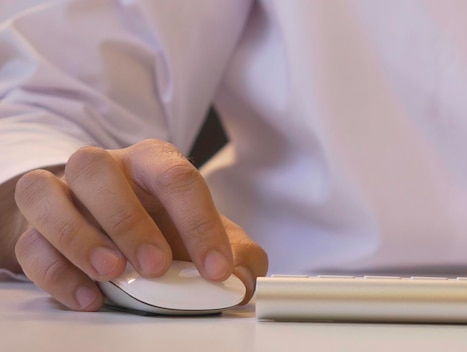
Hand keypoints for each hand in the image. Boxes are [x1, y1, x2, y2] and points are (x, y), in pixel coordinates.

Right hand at [13, 139, 267, 310]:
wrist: (109, 221)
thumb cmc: (161, 221)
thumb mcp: (202, 231)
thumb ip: (233, 251)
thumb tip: (244, 277)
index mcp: (150, 160)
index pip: (176, 177)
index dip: (199, 223)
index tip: (216, 269)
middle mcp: (103, 169)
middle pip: (97, 170)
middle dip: (127, 220)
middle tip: (156, 266)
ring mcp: (62, 195)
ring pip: (45, 195)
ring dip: (79, 237)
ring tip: (114, 273)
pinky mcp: (34, 230)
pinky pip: (30, 245)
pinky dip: (57, 273)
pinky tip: (90, 296)